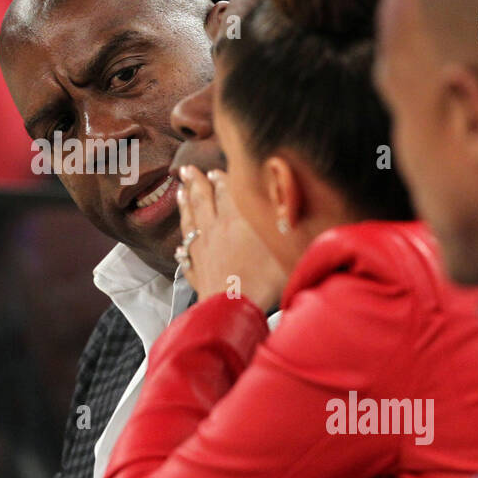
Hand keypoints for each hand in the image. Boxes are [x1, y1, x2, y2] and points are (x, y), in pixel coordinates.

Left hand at [176, 165, 287, 310]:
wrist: (234, 308)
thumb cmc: (263, 280)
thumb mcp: (286, 245)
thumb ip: (289, 225)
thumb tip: (298, 206)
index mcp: (237, 220)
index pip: (226, 192)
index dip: (222, 179)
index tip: (216, 170)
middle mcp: (216, 230)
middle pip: (203, 199)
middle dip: (196, 182)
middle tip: (189, 169)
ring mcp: (202, 249)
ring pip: (190, 220)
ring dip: (185, 204)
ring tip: (180, 192)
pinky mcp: (196, 270)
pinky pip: (185, 252)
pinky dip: (182, 244)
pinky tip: (180, 245)